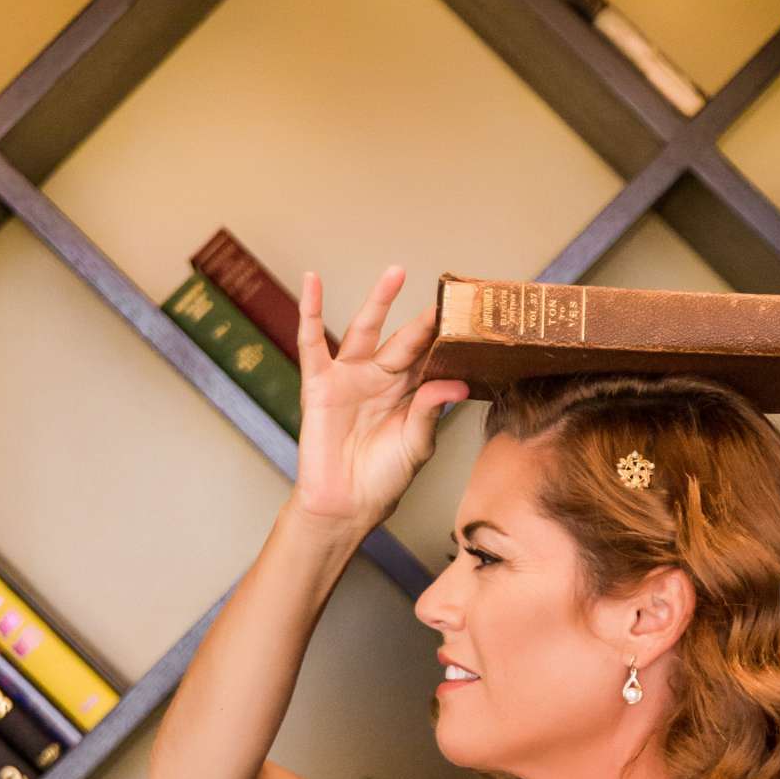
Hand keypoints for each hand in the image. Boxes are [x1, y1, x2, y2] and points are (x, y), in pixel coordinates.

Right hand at [291, 263, 469, 530]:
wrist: (345, 505)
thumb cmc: (382, 481)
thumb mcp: (416, 447)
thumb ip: (430, 412)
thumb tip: (457, 383)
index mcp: (408, 395)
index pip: (430, 358)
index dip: (446, 339)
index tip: (469, 316)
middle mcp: (381, 380)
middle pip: (405, 340)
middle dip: (424, 319)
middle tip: (447, 294)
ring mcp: (350, 378)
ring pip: (365, 330)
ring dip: (378, 301)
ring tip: (396, 272)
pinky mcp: (319, 383)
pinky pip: (312, 342)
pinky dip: (309, 311)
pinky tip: (312, 281)